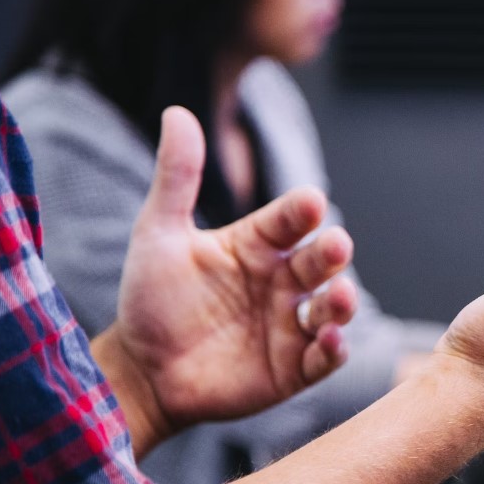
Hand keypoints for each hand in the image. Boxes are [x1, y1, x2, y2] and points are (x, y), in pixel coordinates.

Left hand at [93, 107, 356, 455]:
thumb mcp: (158, 234)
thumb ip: (177, 177)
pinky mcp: (293, 368)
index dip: (301, 210)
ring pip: (332, 307)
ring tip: (340, 297)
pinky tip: (330, 339)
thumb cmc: (151, 299)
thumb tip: (177, 112)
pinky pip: (324, 357)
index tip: (308, 202)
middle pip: (320, 260)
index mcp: (258, 245)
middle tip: (335, 245)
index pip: (290, 219)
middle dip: (332, 253)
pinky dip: (334, 349)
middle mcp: (282, 280)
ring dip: (343, 301)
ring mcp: (291, 324)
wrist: (140, 371)